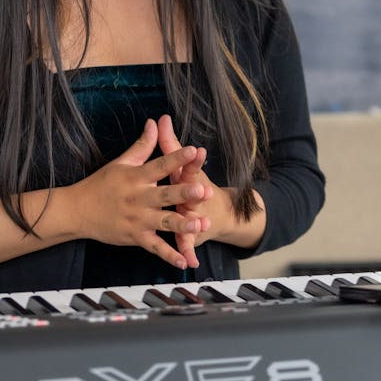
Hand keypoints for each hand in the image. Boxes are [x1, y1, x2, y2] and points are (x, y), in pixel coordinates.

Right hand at [71, 118, 209, 269]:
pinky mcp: (135, 237)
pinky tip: (184, 261)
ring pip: (164, 222)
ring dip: (183, 224)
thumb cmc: (101, 184)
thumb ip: (142, 145)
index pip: (160, 165)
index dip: (177, 158)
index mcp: (136, 177)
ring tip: (201, 224)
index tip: (194, 150)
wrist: (77, 210)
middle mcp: (138, 198)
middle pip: (165, 195)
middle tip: (205, 191)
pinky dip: (169, 256)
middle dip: (185, 194)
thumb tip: (155, 122)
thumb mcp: (121, 162)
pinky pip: (155, 248)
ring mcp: (137, 220)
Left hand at [156, 114, 237, 268]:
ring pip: (191, 220)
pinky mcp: (190, 235)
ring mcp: (193, 218)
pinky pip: (187, 245)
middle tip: (201, 191)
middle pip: (193, 194)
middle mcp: (193, 198)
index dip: (192, 158)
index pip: (190, 166)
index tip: (197, 150)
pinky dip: (187, 254)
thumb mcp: (182, 165)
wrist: (218, 214)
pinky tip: (188, 263)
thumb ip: (169, 143)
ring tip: (200, 227)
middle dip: (196, 193)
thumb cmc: (193, 185)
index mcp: (189, 179)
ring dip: (195, 224)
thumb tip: (161, 118)